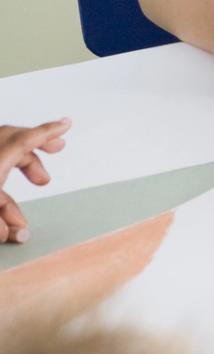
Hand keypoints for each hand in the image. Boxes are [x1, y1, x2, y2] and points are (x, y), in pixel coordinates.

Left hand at [0, 118, 71, 242]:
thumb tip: (19, 229)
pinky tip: (10, 205)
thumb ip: (2, 220)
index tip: (66, 124)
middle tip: (58, 147)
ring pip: (4, 154)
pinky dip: (6, 178)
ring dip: (24, 165)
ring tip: (41, 182)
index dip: (47, 131)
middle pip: (12, 137)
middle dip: (38, 141)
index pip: (23, 140)